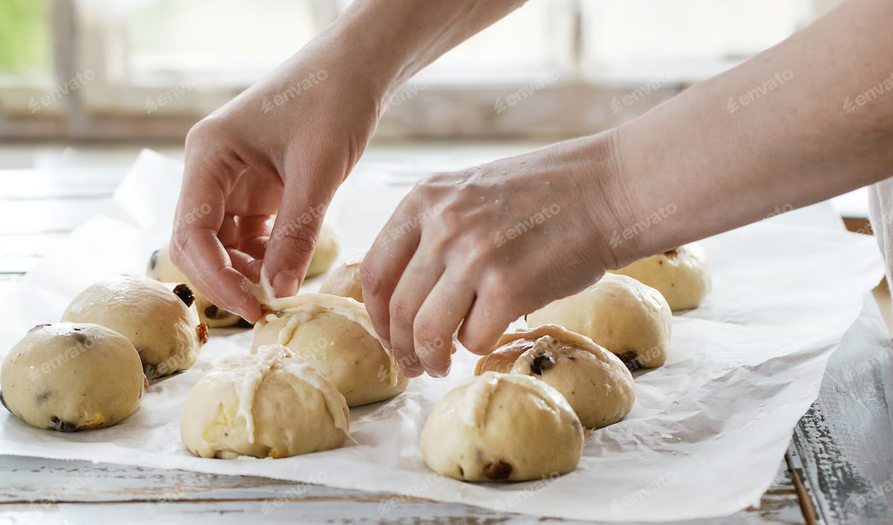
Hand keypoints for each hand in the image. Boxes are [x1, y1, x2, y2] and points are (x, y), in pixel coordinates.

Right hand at [170, 36, 384, 321]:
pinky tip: (287, 271)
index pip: (192, 231)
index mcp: (209, 154)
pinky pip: (249, 235)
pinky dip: (264, 257)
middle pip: (198, 242)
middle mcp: (211, 169)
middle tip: (265, 311)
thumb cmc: (333, 101)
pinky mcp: (257, 189)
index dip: (216, 277)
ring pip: (223, 243)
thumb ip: (296, 232)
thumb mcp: (318, 170)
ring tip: (281, 293)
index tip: (252, 307)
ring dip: (246, 272)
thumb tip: (279, 292)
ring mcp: (232, 179)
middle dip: (226, 279)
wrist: (356, 69)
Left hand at [361, 133, 636, 377]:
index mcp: (424, 199)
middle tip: (413, 365)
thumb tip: (405, 294)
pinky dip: (478, 346)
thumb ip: (433, 231)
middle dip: (401, 348)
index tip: (389, 336)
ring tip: (441, 367)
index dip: (376, 317)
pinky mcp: (509, 286)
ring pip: (428, 331)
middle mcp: (442, 225)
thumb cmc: (544, 195)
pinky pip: (475, 338)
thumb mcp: (470, 193)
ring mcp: (473, 256)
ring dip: (431, 358)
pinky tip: (489, 338)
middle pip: (397, 309)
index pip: (373, 272)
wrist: (609, 189)